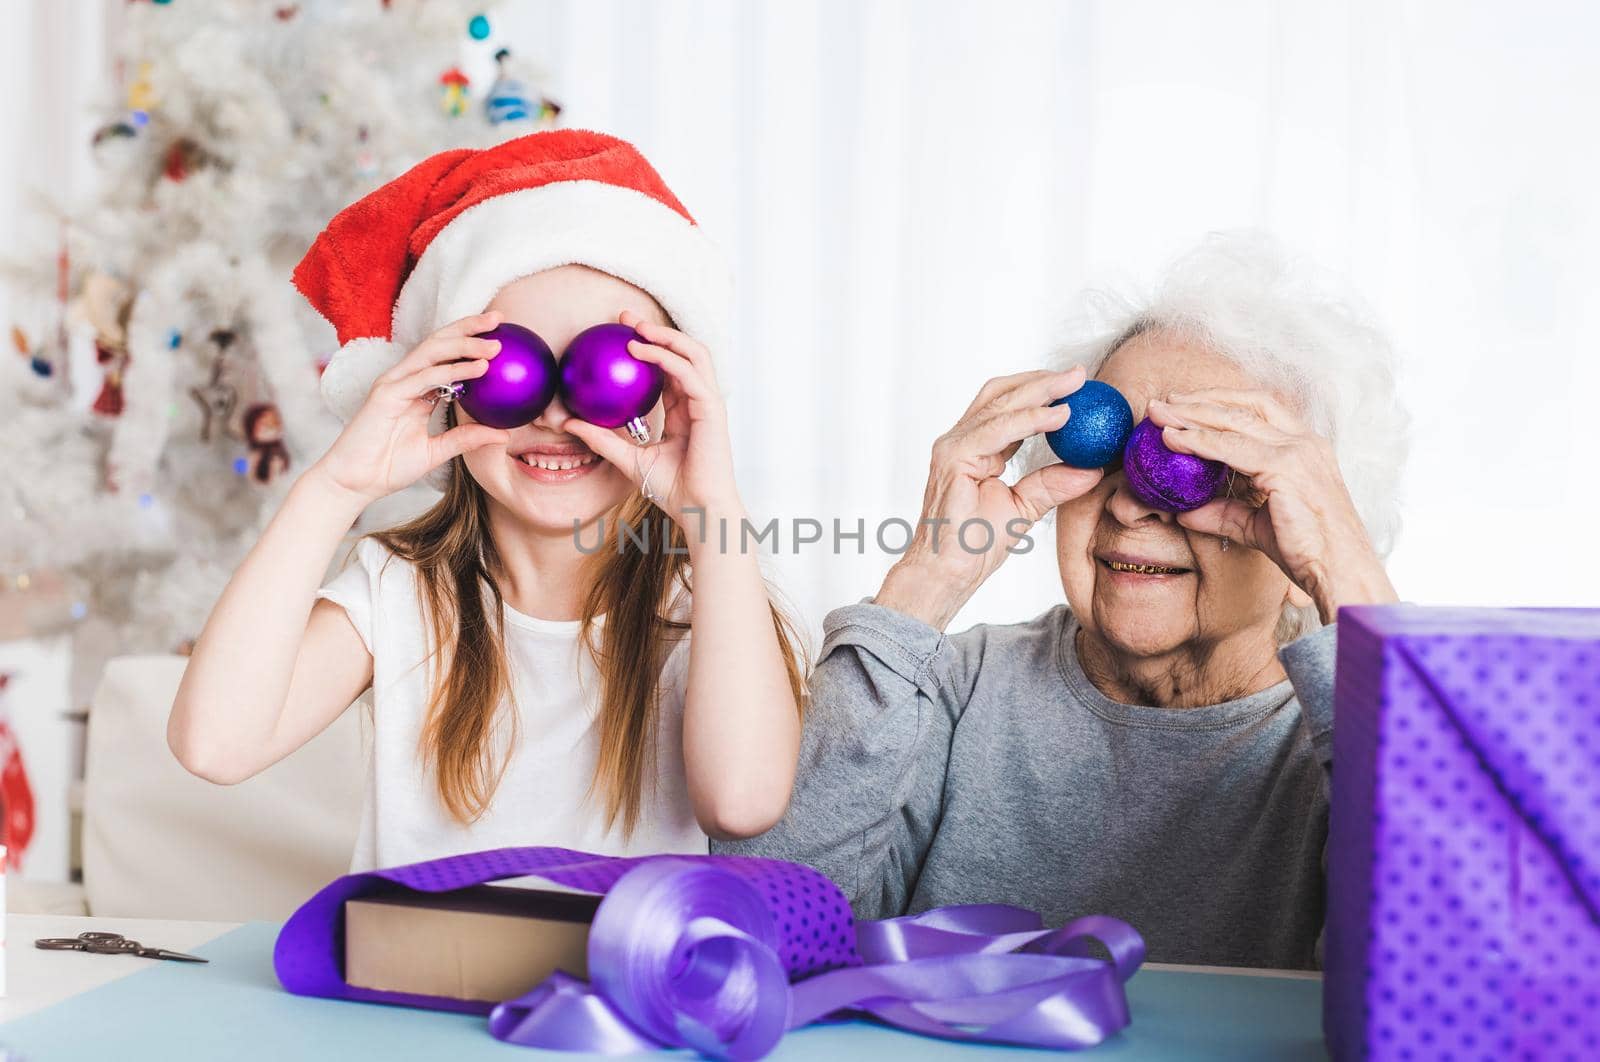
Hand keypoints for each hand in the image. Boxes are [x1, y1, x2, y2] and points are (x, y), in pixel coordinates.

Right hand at [311, 312, 512, 504]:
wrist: (355, 483)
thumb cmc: (389, 468)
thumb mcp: (438, 452)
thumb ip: (467, 439)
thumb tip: (503, 433)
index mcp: (417, 389)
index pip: (445, 355)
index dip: (470, 340)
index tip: (501, 333)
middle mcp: (406, 380)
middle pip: (439, 343)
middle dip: (469, 327)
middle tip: (500, 319)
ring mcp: (394, 384)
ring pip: (432, 352)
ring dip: (465, 344)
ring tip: (495, 344)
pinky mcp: (387, 394)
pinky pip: (425, 377)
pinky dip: (452, 371)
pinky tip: (478, 367)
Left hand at [564, 312, 741, 529]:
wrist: (699, 510)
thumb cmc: (672, 490)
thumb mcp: (629, 459)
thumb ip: (603, 440)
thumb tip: (568, 424)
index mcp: (685, 410)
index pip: (669, 368)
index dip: (648, 347)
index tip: (619, 335)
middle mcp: (698, 401)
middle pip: (683, 352)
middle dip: (655, 330)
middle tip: (625, 318)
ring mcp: (708, 403)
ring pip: (692, 353)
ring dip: (664, 335)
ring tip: (635, 327)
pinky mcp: (711, 408)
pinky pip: (688, 372)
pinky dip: (666, 356)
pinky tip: (641, 350)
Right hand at [876, 368, 1104, 629]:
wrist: (947, 573)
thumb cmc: (975, 545)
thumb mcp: (1025, 507)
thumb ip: (1053, 484)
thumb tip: (1092, 469)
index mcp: (974, 449)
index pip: (1006, 406)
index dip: (1040, 390)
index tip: (1077, 385)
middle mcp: (959, 441)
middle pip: (1001, 394)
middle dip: (1042, 380)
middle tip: (1079, 374)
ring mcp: (953, 447)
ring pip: (999, 404)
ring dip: (1039, 391)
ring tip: (1073, 387)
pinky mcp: (953, 459)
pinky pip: (997, 430)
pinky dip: (1029, 419)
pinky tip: (1057, 417)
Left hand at [1147, 388, 1396, 621]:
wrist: (1341, 573)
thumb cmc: (1309, 550)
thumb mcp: (1257, 527)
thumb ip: (1223, 514)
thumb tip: (1183, 512)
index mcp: (1305, 447)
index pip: (1258, 409)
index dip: (1218, 402)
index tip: (1182, 403)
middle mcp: (1305, 442)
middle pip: (1244, 406)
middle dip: (1199, 401)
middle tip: (1161, 403)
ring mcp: (1298, 452)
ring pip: (1234, 421)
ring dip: (1192, 415)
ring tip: (1159, 415)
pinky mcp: (1287, 470)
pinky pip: (1231, 448)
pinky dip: (1200, 441)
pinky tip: (1175, 440)